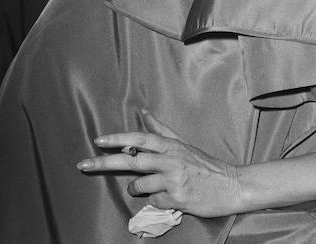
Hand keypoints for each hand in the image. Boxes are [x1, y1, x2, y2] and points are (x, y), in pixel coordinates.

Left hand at [77, 112, 242, 217]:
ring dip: (139, 189)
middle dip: (103, 163)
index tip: (98, 141)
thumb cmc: (207, 165)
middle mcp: (171, 161)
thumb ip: (162, 130)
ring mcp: (173, 180)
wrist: (232, 185)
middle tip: (82, 165)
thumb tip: (144, 113)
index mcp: (172, 146)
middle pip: (131, 161)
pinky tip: (172, 197)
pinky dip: (158, 201)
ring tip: (153, 187)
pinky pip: (154, 202)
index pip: (140, 139)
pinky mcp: (177, 199)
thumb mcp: (185, 144)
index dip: (117, 139)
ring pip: (139, 186)